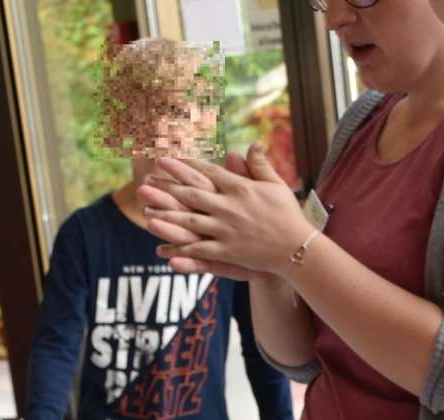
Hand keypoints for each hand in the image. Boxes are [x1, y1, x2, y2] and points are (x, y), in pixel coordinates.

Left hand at [139, 144, 313, 277]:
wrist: (297, 247)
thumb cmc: (288, 215)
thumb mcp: (276, 185)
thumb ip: (259, 165)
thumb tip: (252, 144)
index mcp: (239, 188)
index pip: (207, 172)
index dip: (184, 165)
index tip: (167, 158)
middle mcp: (228, 206)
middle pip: (192, 193)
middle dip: (167, 186)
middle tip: (148, 179)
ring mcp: (226, 230)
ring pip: (189, 221)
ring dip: (167, 215)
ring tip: (146, 210)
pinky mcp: (227, 251)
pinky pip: (199, 249)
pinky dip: (180, 248)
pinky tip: (163, 248)